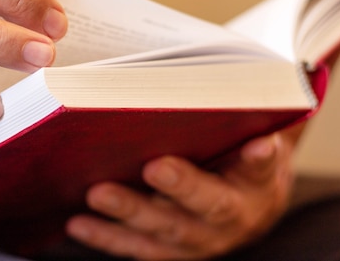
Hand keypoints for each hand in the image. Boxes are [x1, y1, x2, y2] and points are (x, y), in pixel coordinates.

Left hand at [66, 129, 298, 259]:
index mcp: (257, 183)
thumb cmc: (237, 153)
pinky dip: (107, 237)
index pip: (261, 167)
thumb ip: (241, 115)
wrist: (246, 203)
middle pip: (209, 204)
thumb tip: (229, 93)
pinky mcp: (172, 251)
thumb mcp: (251, 133)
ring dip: (130, 213)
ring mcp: (200, 241)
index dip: (258, 158)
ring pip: (166, 231)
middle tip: (152, 167)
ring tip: (97, 194)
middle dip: (180, 186)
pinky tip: (78, 223)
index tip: (258, 145)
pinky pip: (138, 247)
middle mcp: (233, 219)